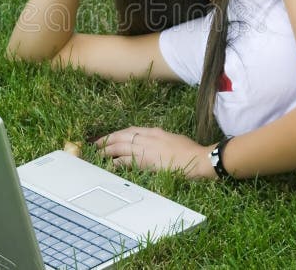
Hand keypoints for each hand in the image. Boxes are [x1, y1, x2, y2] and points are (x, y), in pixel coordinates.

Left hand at [95, 126, 215, 178]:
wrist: (199, 158)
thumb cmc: (191, 151)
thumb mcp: (173, 139)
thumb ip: (162, 140)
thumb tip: (155, 145)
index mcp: (154, 132)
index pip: (131, 130)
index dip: (118, 133)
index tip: (110, 136)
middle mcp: (148, 138)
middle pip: (122, 136)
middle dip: (108, 139)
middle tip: (97, 143)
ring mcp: (146, 149)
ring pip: (120, 147)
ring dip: (107, 150)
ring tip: (98, 153)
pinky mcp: (146, 161)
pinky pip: (126, 161)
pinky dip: (116, 162)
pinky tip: (110, 164)